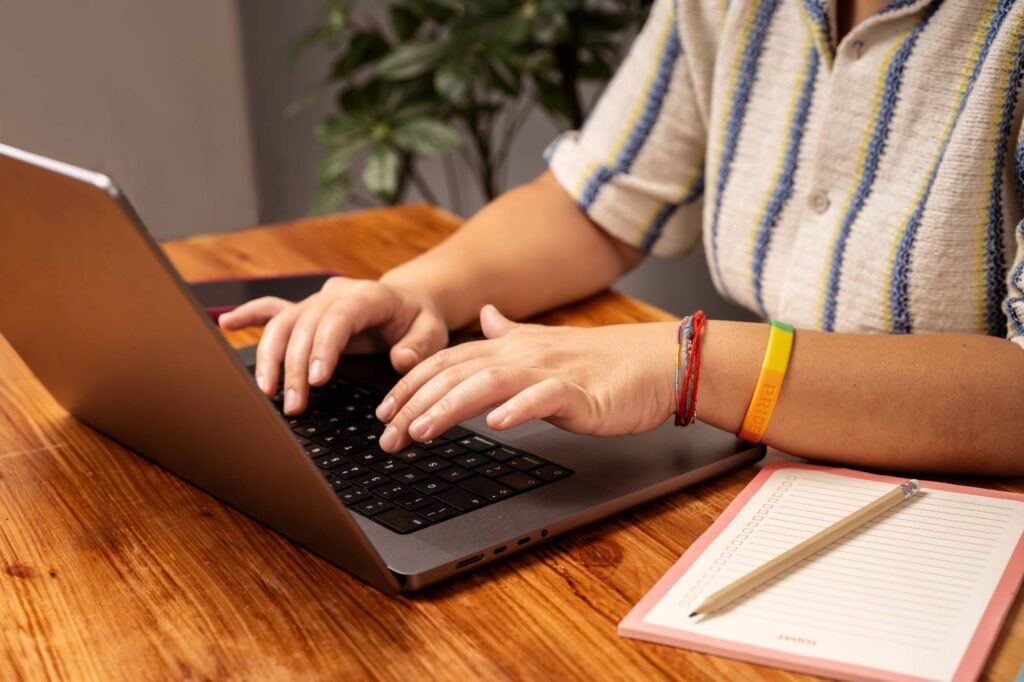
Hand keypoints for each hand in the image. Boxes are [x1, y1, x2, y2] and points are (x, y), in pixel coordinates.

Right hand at [218, 277, 447, 413]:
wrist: (410, 302)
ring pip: (284, 323)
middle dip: (295, 367)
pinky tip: (227, 323)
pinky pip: (274, 309)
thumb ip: (420, 346)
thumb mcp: (434, 331)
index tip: (317, 380)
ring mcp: (318, 301)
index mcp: (369, 295)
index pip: (338, 318)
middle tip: (294, 405)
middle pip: (305, 326)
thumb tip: (401, 360)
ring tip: (267, 392)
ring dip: (271, 358)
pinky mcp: (307, 311)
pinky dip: (250, 316)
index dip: (323, 347)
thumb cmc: (420, 319)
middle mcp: (337, 294)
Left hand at [375, 305, 676, 451]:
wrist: (657, 362)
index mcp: (510, 349)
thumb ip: (509, 334)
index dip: (410, 384)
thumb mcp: (546, 345)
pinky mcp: (580, 392)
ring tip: (421, 431)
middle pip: (457, 374)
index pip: (447, 362)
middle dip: (415, 403)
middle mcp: (523, 356)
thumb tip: (484, 317)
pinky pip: (545, 397)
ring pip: (489, 384)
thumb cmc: (602, 361)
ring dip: (450, 407)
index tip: (383, 413)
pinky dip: (520, 408)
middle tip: (387, 436)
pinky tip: (499, 424)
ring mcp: (550, 372)